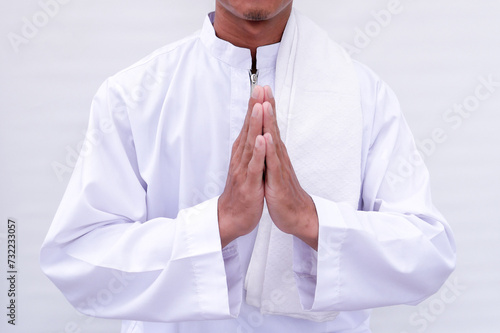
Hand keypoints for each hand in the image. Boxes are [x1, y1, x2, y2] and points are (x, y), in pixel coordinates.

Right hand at [218, 86, 265, 247]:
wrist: (231, 217)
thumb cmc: (241, 191)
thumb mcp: (245, 165)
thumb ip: (248, 148)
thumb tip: (253, 131)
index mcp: (242, 153)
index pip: (249, 125)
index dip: (254, 106)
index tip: (260, 87)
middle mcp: (241, 157)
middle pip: (248, 129)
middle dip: (254, 108)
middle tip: (259, 87)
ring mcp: (244, 169)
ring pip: (250, 143)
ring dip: (254, 124)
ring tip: (259, 106)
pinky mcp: (250, 183)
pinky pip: (254, 166)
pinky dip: (258, 152)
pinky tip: (262, 140)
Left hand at [262, 86, 318, 249]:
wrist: (296, 216)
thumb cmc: (283, 193)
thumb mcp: (274, 169)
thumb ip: (271, 153)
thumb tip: (266, 137)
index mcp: (275, 153)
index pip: (270, 126)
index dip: (265, 107)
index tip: (261, 89)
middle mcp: (279, 156)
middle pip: (272, 127)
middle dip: (267, 106)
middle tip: (264, 86)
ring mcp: (279, 167)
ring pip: (273, 141)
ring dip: (269, 122)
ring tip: (265, 104)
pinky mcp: (278, 181)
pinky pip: (273, 164)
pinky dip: (270, 150)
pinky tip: (266, 137)